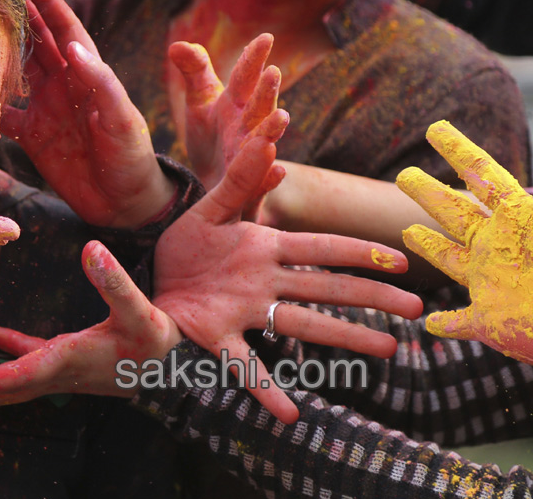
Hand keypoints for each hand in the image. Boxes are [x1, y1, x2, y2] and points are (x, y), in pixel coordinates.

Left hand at [0, 240, 181, 403]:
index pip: (15, 378)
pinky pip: (19, 357)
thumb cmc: (156, 341)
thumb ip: (115, 281)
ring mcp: (55, 368)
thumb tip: (92, 249)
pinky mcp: (61, 358)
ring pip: (1, 377)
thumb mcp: (139, 309)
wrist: (173, 364)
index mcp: (66, 362)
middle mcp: (54, 372)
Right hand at [2, 0, 173, 228]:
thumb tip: (70, 46)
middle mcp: (64, 85)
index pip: (64, 28)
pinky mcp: (32, 136)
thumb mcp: (122, 119)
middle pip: (35, 42)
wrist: (125, 205)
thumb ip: (100, 83)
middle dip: (16, 15)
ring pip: (16, 71)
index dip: (47, 2)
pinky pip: (3, 113)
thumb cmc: (132, 158)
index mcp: (89, 74)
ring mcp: (46, 108)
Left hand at [154, 118, 424, 421]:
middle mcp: (264, 283)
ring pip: (300, 324)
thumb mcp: (210, 209)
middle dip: (369, 298)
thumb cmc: (184, 245)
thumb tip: (270, 146)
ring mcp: (244, 311)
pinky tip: (290, 414)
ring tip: (386, 351)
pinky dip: (266, 390)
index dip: (358, 253)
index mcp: (265, 249)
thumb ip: (240, 181)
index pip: (320, 249)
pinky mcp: (215, 335)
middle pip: (324, 289)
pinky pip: (244, 365)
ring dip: (343, 337)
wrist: (144, 272)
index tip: (401, 260)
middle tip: (415, 310)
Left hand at [168, 34, 280, 190]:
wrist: (214, 181)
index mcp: (237, 103)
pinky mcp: (248, 188)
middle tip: (273, 71)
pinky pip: (260, 185)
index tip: (265, 37)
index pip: (245, 77)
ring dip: (273, 130)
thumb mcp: (200, 100)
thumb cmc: (211, 136)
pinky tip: (278, 172)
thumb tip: (176, 45)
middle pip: (259, 106)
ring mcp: (251, 157)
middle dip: (267, 90)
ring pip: (264, 142)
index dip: (253, 58)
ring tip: (282, 116)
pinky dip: (269, 179)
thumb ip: (194, 71)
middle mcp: (248, 127)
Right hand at [399, 120, 532, 363]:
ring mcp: (490, 283)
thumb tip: (532, 188)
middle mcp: (497, 246)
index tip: (436, 128)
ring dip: (428, 247)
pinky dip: (445, 323)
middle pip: (454, 212)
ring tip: (410, 234)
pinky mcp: (488, 321)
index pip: (482, 175)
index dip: (458, 149)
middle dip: (427, 192)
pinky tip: (428, 323)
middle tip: (405, 174)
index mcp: (515, 218)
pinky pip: (460, 322)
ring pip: (450, 260)